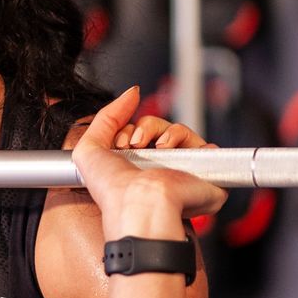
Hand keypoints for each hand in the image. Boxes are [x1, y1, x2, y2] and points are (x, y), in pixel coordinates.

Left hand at [72, 86, 225, 237]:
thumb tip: (132, 93)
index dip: (130, 129)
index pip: (139, 132)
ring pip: (181, 133)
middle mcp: (159, 168)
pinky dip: (192, 142)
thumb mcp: (90, 149)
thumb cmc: (113, 189)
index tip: (120, 143)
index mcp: (134, 166)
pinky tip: (174, 151)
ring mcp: (182, 171)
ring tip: (157, 147)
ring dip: (167, 132)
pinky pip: (207, 147)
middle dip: (146, 126)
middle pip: (160, 128)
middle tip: (135, 144)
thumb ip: (106, 117)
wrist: (139, 204)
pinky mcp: (204, 175)